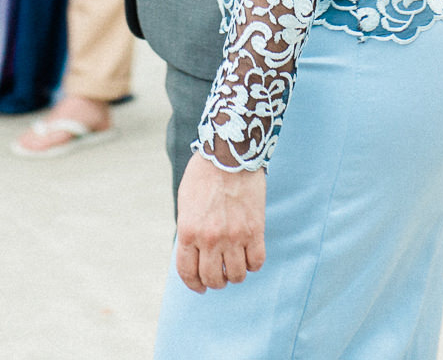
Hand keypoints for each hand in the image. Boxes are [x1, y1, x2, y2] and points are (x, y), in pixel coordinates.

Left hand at [174, 156, 265, 293]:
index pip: (188, 273)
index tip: (200, 287)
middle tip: (220, 276)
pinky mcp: (255, 230)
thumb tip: (194, 254)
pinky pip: (257, 262)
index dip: (194, 285)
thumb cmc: (204, 176)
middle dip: (216, 282)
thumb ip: (189, 231)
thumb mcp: (186, 205)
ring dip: (235, 275)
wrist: (229, 155)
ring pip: (237, 275)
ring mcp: (234, 236)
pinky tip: (250, 256)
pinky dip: (253, 264)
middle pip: (213, 279)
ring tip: (235, 265)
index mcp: (189, 232)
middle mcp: (210, 239)